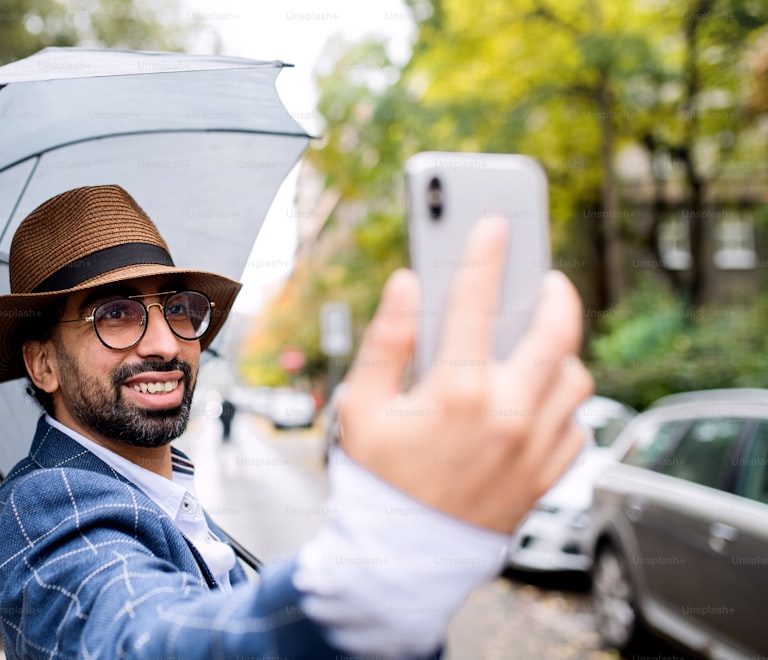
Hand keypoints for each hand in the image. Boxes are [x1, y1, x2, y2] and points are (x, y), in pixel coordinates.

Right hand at [338, 216, 593, 532]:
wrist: (404, 554)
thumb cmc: (378, 478)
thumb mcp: (362, 406)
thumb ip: (386, 340)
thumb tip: (404, 283)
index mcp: (458, 392)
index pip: (476, 302)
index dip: (485, 254)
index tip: (495, 224)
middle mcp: (508, 415)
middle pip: (557, 332)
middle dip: (557, 294)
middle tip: (548, 279)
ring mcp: (534, 447)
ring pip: (575, 378)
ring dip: (562, 352)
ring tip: (540, 340)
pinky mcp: (546, 474)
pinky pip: (577, 425)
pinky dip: (565, 403)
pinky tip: (539, 396)